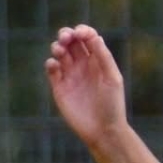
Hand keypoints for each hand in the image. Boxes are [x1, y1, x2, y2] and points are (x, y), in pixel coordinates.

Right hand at [45, 25, 128, 146]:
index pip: (88, 38)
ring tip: (59, 51)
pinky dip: (50, 64)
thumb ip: (103, 57)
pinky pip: (52, 70)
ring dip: (57, 47)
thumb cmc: (112, 105)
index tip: (80, 33)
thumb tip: (94, 36)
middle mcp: (83, 65)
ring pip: (60, 53)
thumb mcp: (112, 78)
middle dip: (67, 35)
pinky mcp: (59, 89)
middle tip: (65, 38)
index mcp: (98, 60)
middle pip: (72, 42)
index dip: (82, 31)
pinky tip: (54, 65)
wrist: (103, 131)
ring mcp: (71, 76)